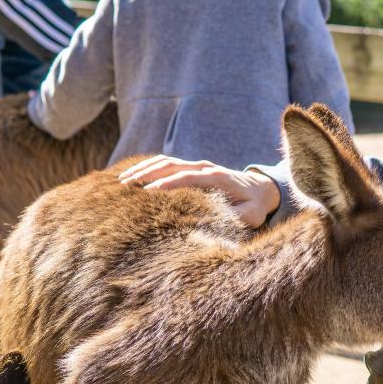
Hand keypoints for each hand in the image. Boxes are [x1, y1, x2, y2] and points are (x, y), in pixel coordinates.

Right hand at [118, 155, 280, 227]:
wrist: (261, 188)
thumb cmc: (255, 205)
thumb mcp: (251, 215)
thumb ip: (236, 217)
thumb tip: (218, 222)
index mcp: (217, 178)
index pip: (187, 177)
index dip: (166, 184)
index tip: (147, 193)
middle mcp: (205, 167)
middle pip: (170, 164)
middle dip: (146, 173)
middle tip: (123, 184)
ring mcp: (198, 166)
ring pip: (166, 161)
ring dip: (143, 168)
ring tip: (121, 180)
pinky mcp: (193, 169)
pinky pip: (168, 164)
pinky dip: (150, 168)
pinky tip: (133, 177)